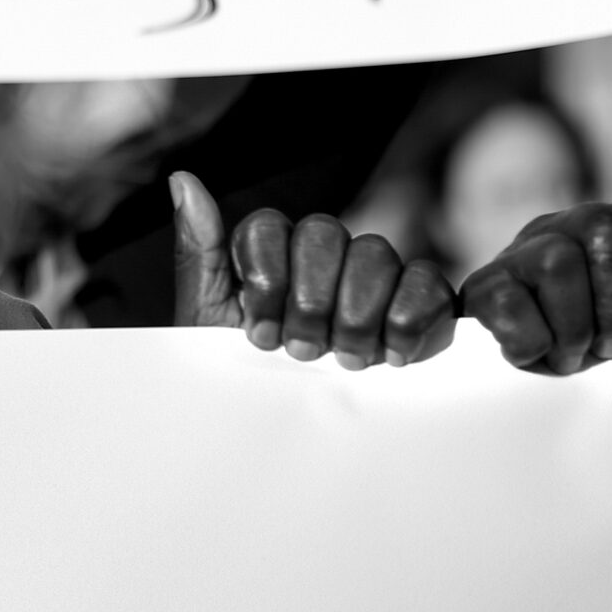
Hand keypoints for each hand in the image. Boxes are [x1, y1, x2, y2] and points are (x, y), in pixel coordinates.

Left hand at [171, 171, 456, 367]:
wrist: (287, 433)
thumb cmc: (243, 375)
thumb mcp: (206, 322)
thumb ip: (198, 252)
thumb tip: (183, 179)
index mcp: (268, 250)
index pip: (268, 227)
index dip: (266, 282)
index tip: (259, 336)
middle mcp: (320, 251)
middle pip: (324, 233)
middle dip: (310, 301)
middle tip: (302, 352)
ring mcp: (372, 272)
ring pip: (376, 252)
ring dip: (357, 314)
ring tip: (345, 361)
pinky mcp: (419, 299)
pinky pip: (428, 281)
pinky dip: (411, 319)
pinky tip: (392, 356)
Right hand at [459, 160, 611, 373]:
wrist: (559, 365)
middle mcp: (565, 224)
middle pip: (606, 232)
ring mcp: (519, 251)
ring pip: (557, 262)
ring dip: (578, 329)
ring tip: (580, 350)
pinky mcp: (483, 287)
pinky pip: (509, 304)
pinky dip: (536, 342)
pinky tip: (544, 350)